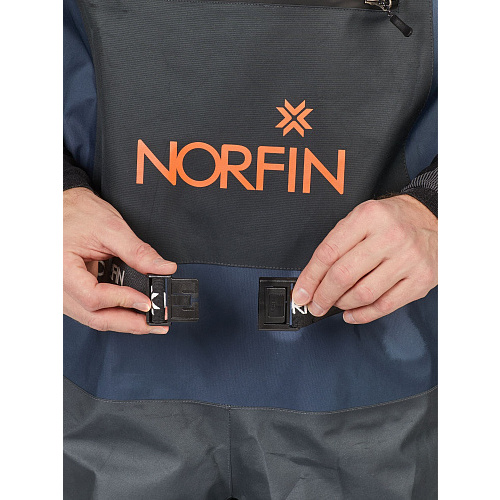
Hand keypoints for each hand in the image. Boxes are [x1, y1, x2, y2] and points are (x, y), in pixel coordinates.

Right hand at [64, 187, 176, 333]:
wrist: (62, 206)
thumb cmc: (77, 213)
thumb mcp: (111, 228)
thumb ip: (138, 252)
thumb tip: (163, 268)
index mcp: (61, 269)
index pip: (93, 298)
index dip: (123, 301)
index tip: (147, 301)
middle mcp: (58, 287)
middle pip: (94, 317)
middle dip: (129, 323)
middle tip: (156, 323)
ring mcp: (62, 293)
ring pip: (93, 319)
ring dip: (123, 322)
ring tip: (149, 322)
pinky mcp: (71, 293)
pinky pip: (91, 311)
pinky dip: (113, 313)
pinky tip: (132, 313)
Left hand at [292, 195, 437, 323]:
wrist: (434, 219)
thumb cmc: (393, 220)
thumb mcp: (362, 218)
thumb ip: (338, 244)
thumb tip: (313, 278)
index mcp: (368, 217)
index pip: (329, 253)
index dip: (310, 278)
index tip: (301, 292)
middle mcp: (390, 237)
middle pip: (343, 275)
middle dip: (322, 296)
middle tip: (314, 304)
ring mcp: (407, 259)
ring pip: (363, 294)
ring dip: (341, 305)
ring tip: (334, 304)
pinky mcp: (420, 279)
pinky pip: (385, 306)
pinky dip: (363, 314)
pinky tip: (351, 313)